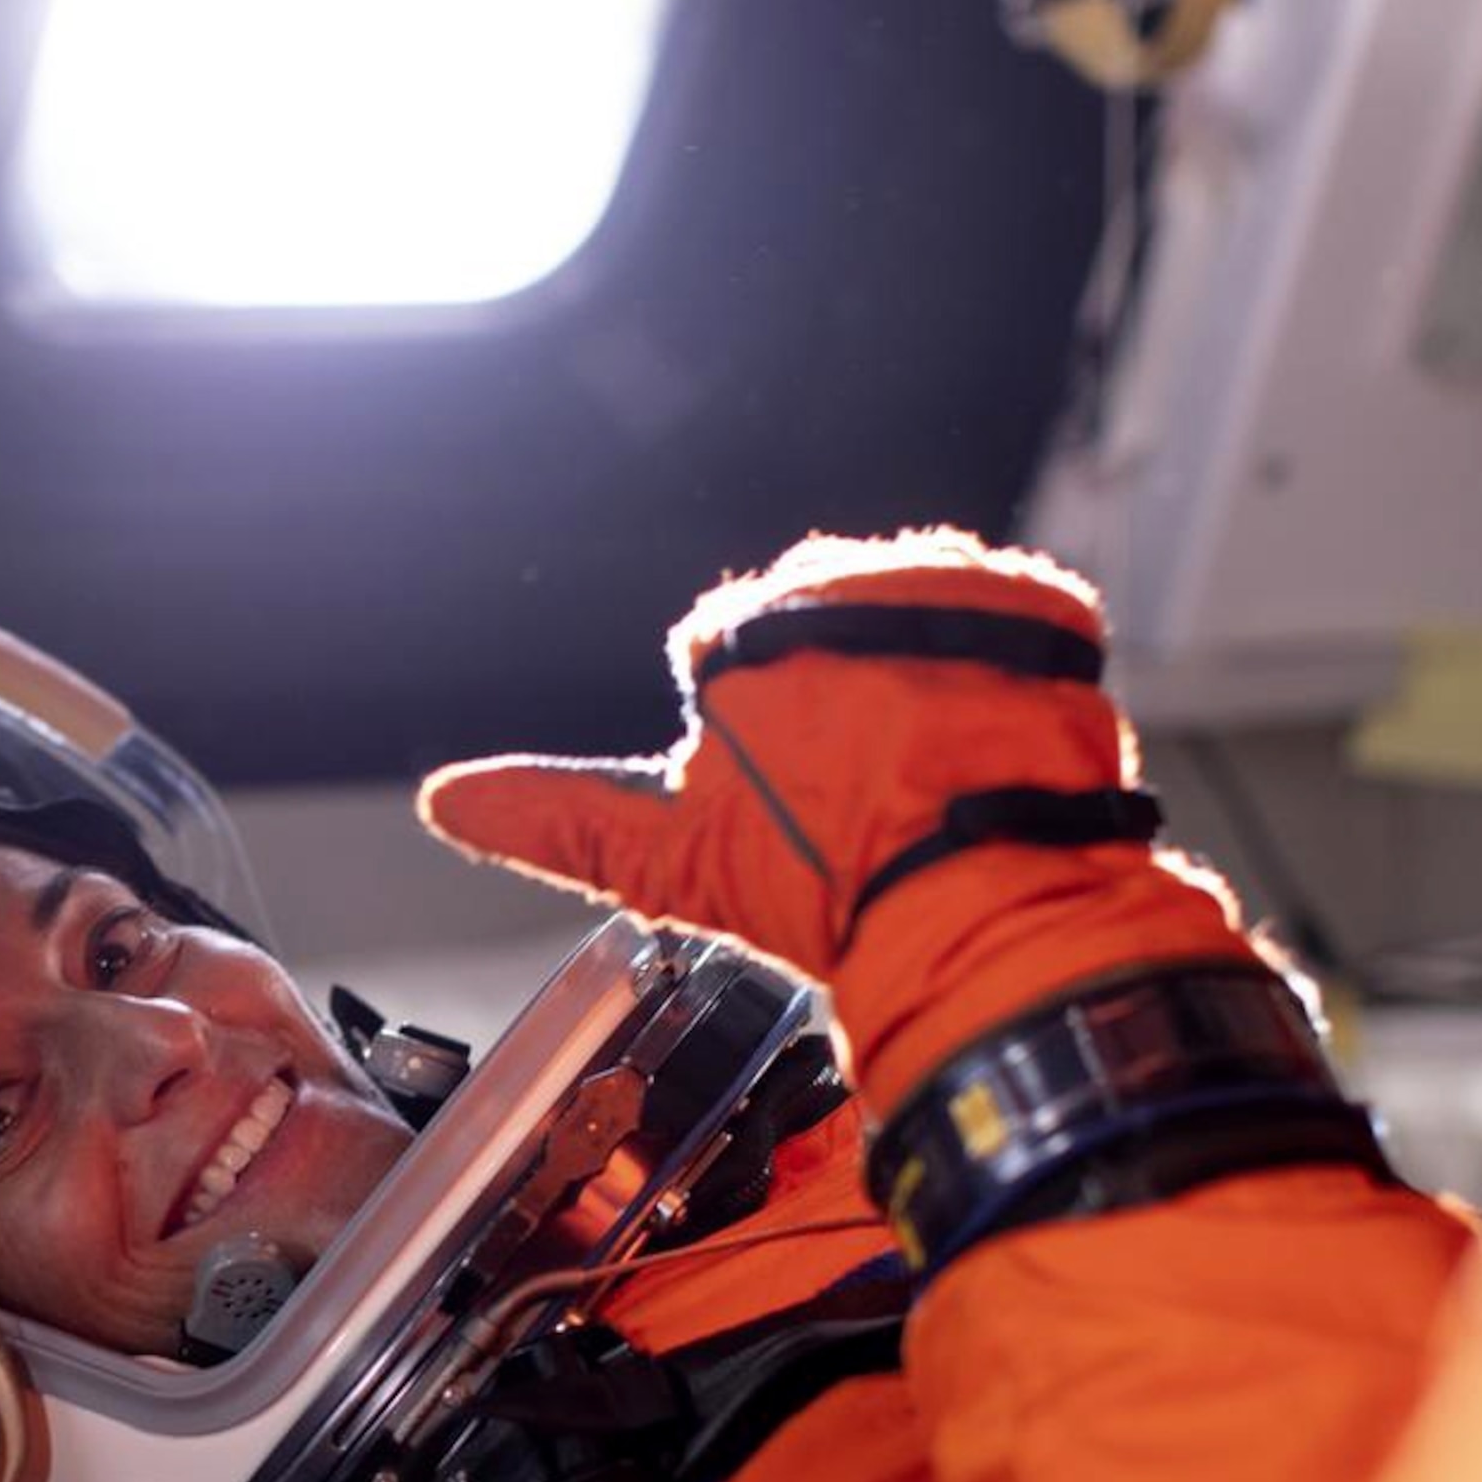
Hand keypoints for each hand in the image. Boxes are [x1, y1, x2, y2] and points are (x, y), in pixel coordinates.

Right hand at [419, 528, 1131, 984]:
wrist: (990, 901)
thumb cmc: (825, 888)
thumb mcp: (668, 861)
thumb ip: (554, 819)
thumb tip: (444, 802)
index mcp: (741, 630)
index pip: (734, 667)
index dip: (765, 754)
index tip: (798, 811)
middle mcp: (837, 580)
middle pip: (827, 639)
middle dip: (844, 715)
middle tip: (870, 807)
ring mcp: (946, 584)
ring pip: (916, 631)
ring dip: (923, 693)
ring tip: (933, 784)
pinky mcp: (1038, 602)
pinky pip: (1012, 626)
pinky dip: (1006, 682)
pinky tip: (988, 751)